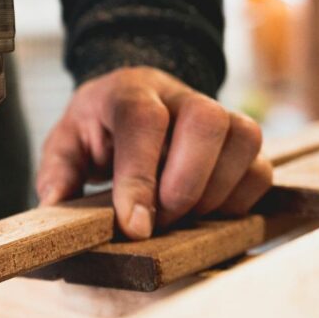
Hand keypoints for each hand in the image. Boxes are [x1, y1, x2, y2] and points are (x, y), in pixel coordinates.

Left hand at [36, 67, 271, 239]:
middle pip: (206, 120)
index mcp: (130, 91)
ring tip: (180, 215)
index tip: (135, 226)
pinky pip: (261, 169)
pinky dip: (238, 200)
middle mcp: (180, 95)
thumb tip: (57, 204)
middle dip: (185, 184)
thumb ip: (58, 172)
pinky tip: (205, 211)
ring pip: (244, 140)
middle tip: (160, 220)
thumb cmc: (99, 129)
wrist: (134, 101)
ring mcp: (219, 114)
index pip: (142, 121)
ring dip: (214, 193)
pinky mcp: (242, 142)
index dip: (141, 176)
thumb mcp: (66, 143)